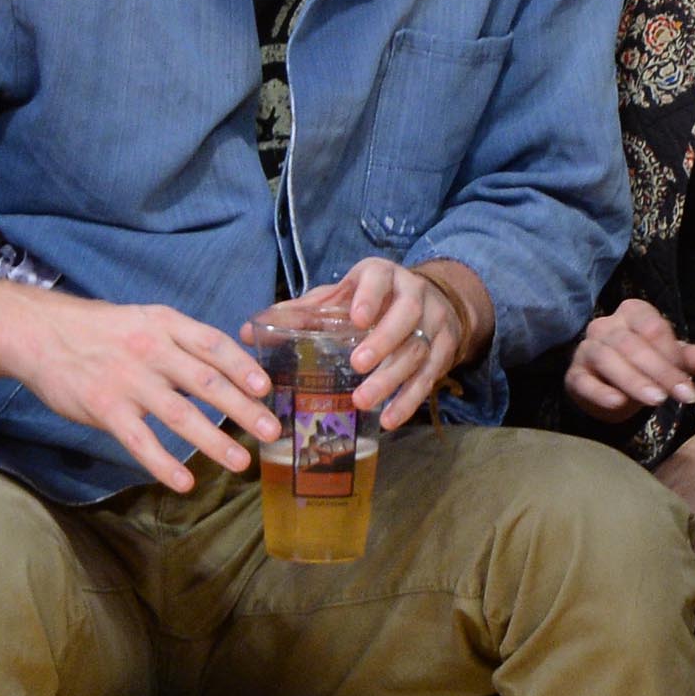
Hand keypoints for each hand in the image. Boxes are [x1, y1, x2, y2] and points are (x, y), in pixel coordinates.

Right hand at [0, 289, 280, 493]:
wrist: (38, 333)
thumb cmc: (100, 330)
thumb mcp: (144, 320)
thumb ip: (182, 340)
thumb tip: (228, 366)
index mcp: (164, 324)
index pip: (213, 344)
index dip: (242, 367)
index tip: (266, 388)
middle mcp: (151, 350)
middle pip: (206, 382)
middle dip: (243, 409)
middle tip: (271, 432)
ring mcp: (128, 380)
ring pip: (180, 414)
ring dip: (213, 441)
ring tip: (240, 463)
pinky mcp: (104, 408)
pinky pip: (140, 441)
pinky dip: (164, 463)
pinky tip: (185, 482)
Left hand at [288, 259, 471, 431]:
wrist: (433, 301)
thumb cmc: (372, 301)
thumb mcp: (340, 297)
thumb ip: (301, 313)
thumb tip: (249, 332)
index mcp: (383, 276)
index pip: (379, 279)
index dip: (370, 297)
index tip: (357, 318)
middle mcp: (414, 294)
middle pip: (406, 315)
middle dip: (383, 340)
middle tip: (357, 364)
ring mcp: (434, 323)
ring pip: (418, 350)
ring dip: (392, 378)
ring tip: (363, 401)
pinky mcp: (445, 350)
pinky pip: (429, 378)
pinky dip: (409, 400)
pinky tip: (389, 419)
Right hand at [564, 299, 694, 421]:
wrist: (610, 391)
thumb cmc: (643, 368)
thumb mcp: (668, 361)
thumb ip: (687, 358)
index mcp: (632, 312)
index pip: (652, 327)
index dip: (672, 353)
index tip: (689, 382)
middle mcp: (605, 326)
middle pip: (632, 344)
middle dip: (660, 371)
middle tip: (681, 396)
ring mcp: (586, 349)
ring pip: (608, 359)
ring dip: (634, 381)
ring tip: (656, 400)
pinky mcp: (573, 375)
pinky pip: (583, 381)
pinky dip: (600, 392)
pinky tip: (618, 403)